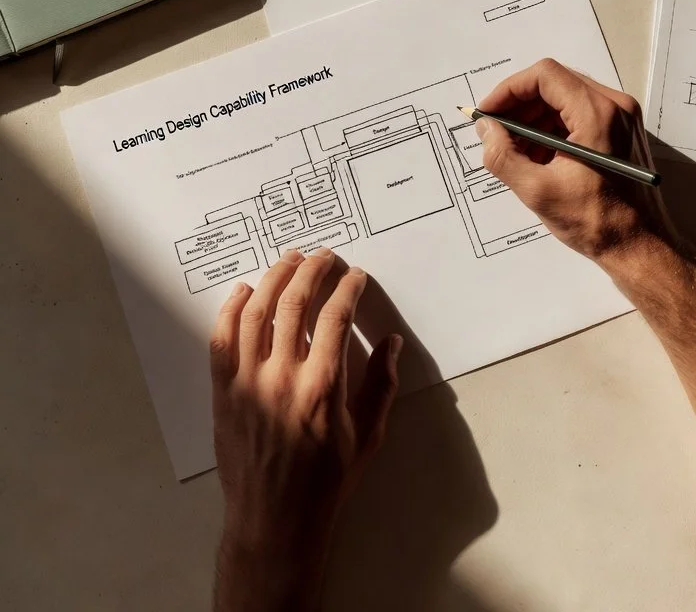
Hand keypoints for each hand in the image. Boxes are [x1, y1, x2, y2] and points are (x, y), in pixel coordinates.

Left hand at [210, 247, 400, 611]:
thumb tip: (392, 343)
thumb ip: (381, 385)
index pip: (336, 316)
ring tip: (288, 261)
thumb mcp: (368, 436)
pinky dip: (231, 309)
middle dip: (312, 270)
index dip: (348, 288)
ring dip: (273, 278)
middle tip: (323, 257)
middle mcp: (283, 377)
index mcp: (323, 387)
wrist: (275, 521)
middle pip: (295, 303)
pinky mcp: (223, 391)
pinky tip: (245, 292)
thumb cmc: (326, 482)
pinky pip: (221, 339)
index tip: (355, 276)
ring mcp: (248, 382)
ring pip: (255, 312)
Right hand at [476, 58, 670, 261]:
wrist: (641, 248)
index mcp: (598, 114)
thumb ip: (503, 155)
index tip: (489, 113)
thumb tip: (485, 128)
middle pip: (554, 84)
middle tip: (496, 133)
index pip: (544, 76)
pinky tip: (538, 158)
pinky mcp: (621, 131)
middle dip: (519, 106)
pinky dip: (552, 128)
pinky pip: (578, 114)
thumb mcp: (538, 191)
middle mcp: (615, 106)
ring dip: (534, 119)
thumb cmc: (597, 222)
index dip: (509, 89)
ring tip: (515, 152)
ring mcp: (621, 117)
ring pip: (564, 98)